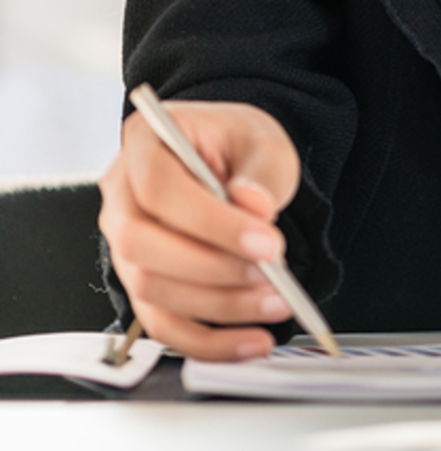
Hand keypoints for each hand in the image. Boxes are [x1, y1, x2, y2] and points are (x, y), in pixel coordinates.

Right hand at [97, 99, 301, 360]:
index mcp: (143, 147)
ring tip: (276, 301)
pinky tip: (252, 340)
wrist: (232, 161)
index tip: (265, 242)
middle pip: (145, 248)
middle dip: (215, 269)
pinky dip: (209, 341)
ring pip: (153, 291)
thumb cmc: (237, 145)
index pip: (159, 190)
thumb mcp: (262, 141)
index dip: (211, 222)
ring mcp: (126, 248)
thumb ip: (260, 171)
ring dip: (221, 306)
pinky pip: (164, 325)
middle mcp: (121, 200)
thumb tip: (253, 205)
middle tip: (272, 274)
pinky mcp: (144, 285)